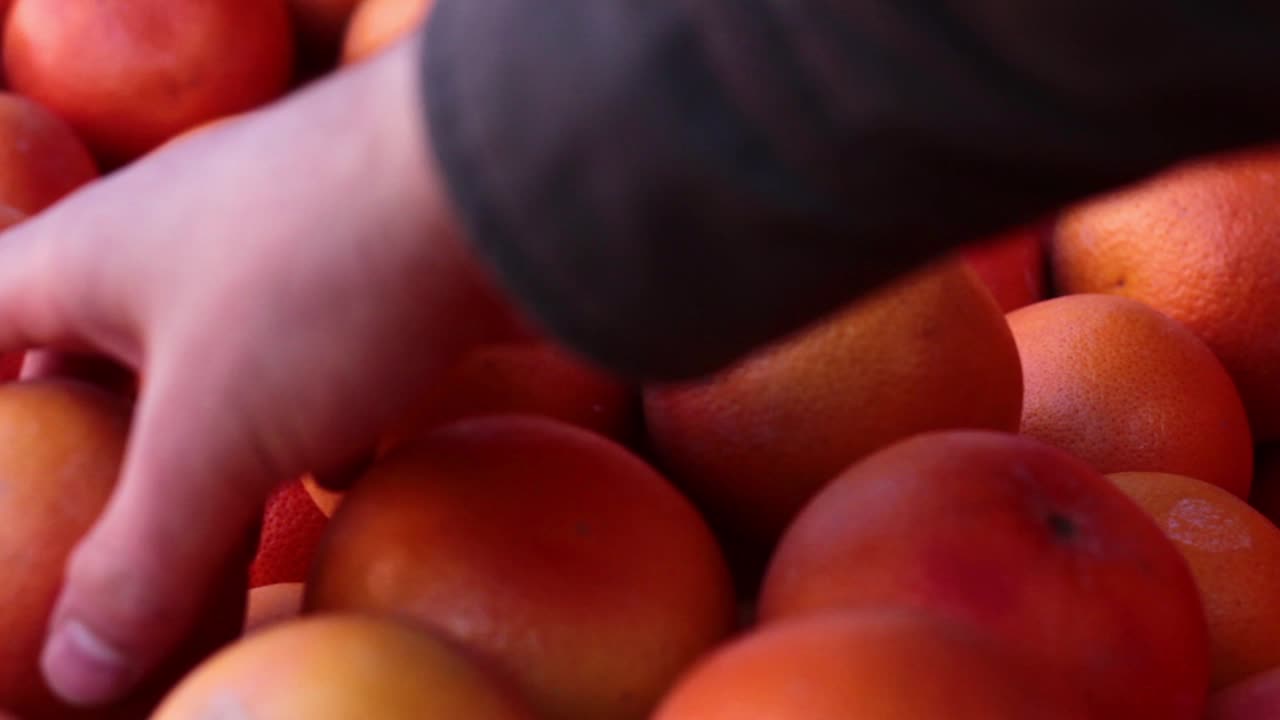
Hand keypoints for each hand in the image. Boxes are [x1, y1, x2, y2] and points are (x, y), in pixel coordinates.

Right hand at [0, 32, 517, 705]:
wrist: (506, 179)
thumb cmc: (320, 283)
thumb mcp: (212, 438)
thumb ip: (141, 557)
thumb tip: (75, 675)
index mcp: (95, 253)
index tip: (6, 472)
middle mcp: (183, 235)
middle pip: (108, 349)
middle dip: (107, 441)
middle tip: (105, 528)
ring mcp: (289, 247)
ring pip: (227, 358)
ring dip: (222, 440)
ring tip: (220, 524)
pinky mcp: (379, 271)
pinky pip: (324, 357)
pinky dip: (321, 423)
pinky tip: (346, 476)